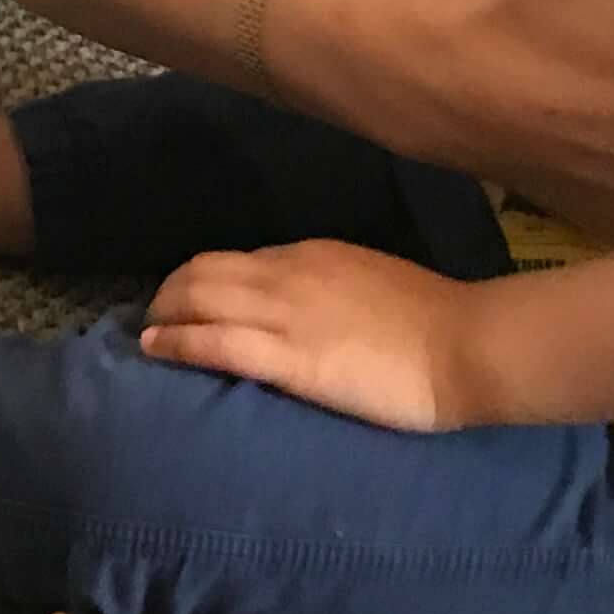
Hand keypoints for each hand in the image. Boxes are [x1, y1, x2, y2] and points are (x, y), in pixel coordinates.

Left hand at [140, 241, 477, 432]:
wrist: (466, 344)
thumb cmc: (436, 322)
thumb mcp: (373, 285)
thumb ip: (334, 290)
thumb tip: (310, 309)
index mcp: (312, 255)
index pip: (238, 260)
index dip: (203, 279)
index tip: (188, 300)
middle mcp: (288, 274)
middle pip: (203, 271)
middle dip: (169, 293)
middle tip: (154, 318)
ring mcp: (285, 314)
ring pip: (198, 300)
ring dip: (162, 317)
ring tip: (146, 337)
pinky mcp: (289, 358)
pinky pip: (215, 343)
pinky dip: (176, 343)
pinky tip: (155, 351)